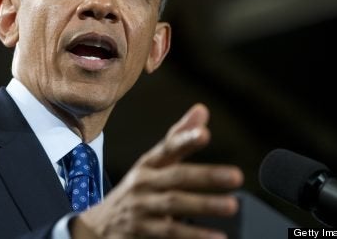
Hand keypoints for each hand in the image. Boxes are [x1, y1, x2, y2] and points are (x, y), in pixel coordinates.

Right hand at [72, 104, 243, 238]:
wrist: (101, 225)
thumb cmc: (137, 190)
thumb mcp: (153, 164)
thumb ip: (179, 139)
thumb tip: (202, 110)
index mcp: (148, 164)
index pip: (167, 148)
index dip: (185, 140)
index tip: (204, 134)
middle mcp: (142, 184)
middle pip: (175, 178)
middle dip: (206, 176)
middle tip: (236, 176)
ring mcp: (140, 209)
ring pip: (173, 206)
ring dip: (203, 205)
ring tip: (231, 205)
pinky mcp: (141, 232)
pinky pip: (169, 233)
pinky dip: (193, 235)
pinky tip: (215, 237)